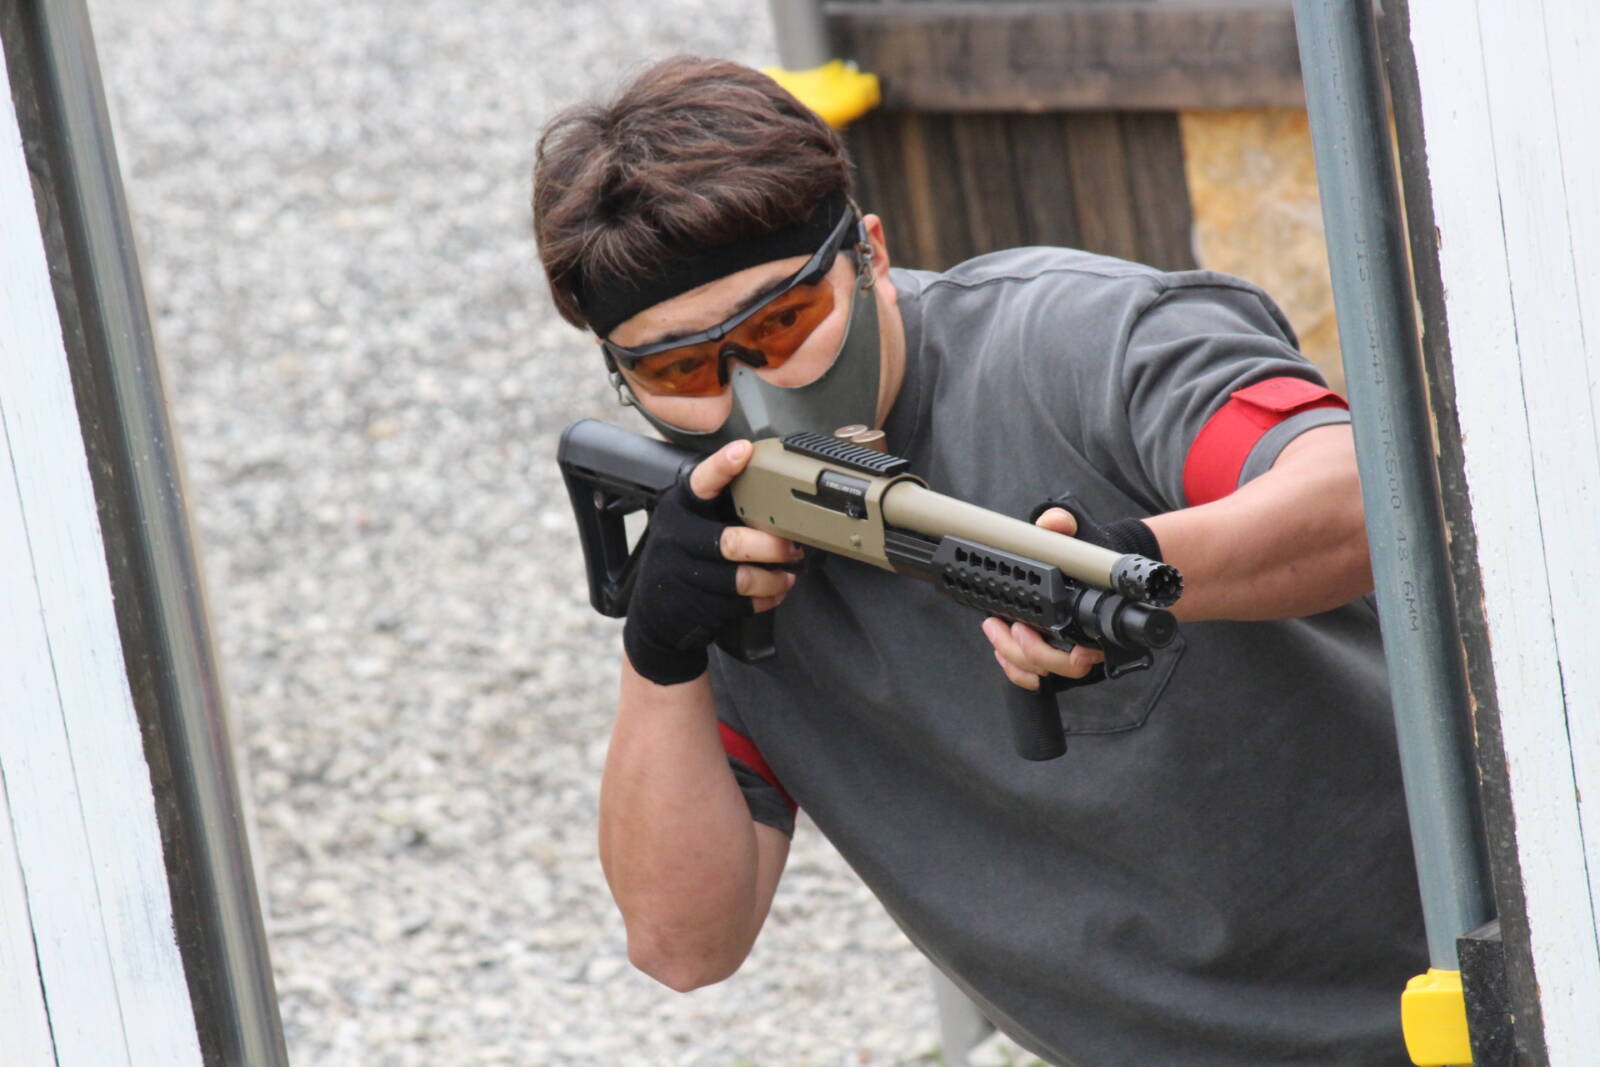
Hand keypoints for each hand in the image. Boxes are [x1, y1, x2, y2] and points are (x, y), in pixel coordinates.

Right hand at [623, 440, 804, 685]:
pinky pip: (742, 602)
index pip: (699, 483)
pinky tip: (773, 591)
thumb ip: (720, 507)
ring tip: (789, 575)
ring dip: (774, 579)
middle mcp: (677, 538)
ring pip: (742, 578)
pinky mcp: (697, 604)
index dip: (722, 467)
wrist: (656, 614)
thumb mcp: (689, 524)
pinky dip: (766, 599)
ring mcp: (685, 574)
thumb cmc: (683, 557)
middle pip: (732, 542)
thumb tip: (777, 499)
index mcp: (678, 508)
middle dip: (771, 547)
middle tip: (794, 547)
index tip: (744, 451)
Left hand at [981, 507, 1105, 691]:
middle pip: (1058, 667)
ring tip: (996, 629)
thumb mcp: (1080, 533)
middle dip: (1029, 651)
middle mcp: (1086, 643)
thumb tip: (1054, 522)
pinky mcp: (1050, 653)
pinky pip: (1032, 675)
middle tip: (1012, 627)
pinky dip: (1014, 669)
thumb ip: (1064, 524)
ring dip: (1015, 657)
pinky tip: (1000, 650)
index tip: (1054, 643)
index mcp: (1096, 622)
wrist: (1095, 563)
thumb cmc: (1089, 554)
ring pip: (1041, 672)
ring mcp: (1067, 651)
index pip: (1086, 655)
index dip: (1070, 657)